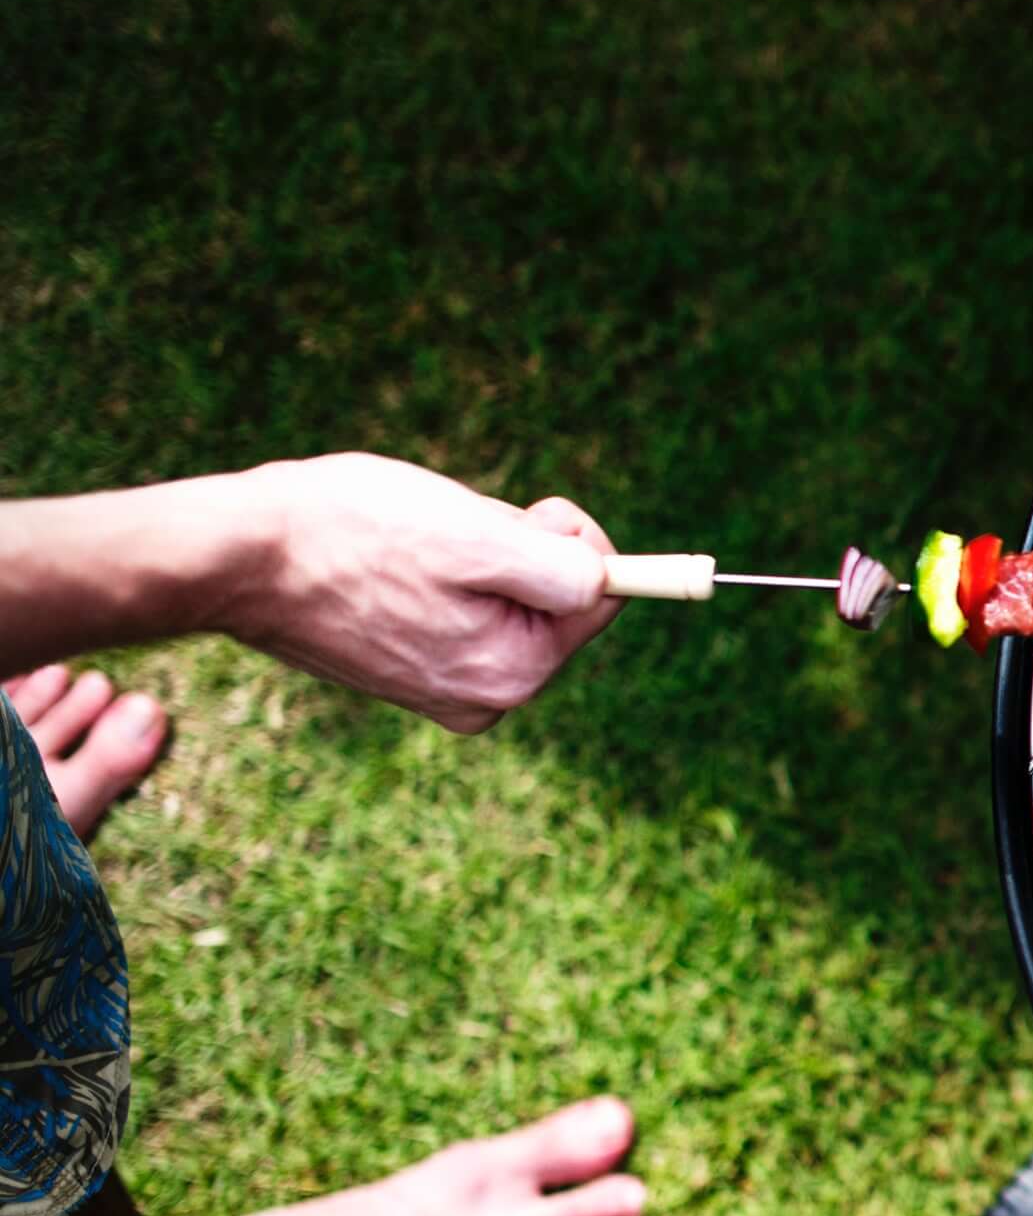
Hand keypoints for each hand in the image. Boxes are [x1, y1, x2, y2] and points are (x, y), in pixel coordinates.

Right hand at [229, 456, 616, 731]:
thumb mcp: (480, 536)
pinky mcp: (411, 670)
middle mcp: (486, 697)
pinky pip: (461, 604)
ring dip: (474, 555)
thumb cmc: (353, 532)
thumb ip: (565, 569)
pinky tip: (389, 568)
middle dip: (515, 548)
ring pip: (505, 594)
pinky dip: (440, 572)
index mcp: (515, 672)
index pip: (603, 591)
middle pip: (554, 596)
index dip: (564, 535)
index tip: (514, 518)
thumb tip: (612, 583)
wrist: (237, 555)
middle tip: (441, 535)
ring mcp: (446, 688)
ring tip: (406, 551)